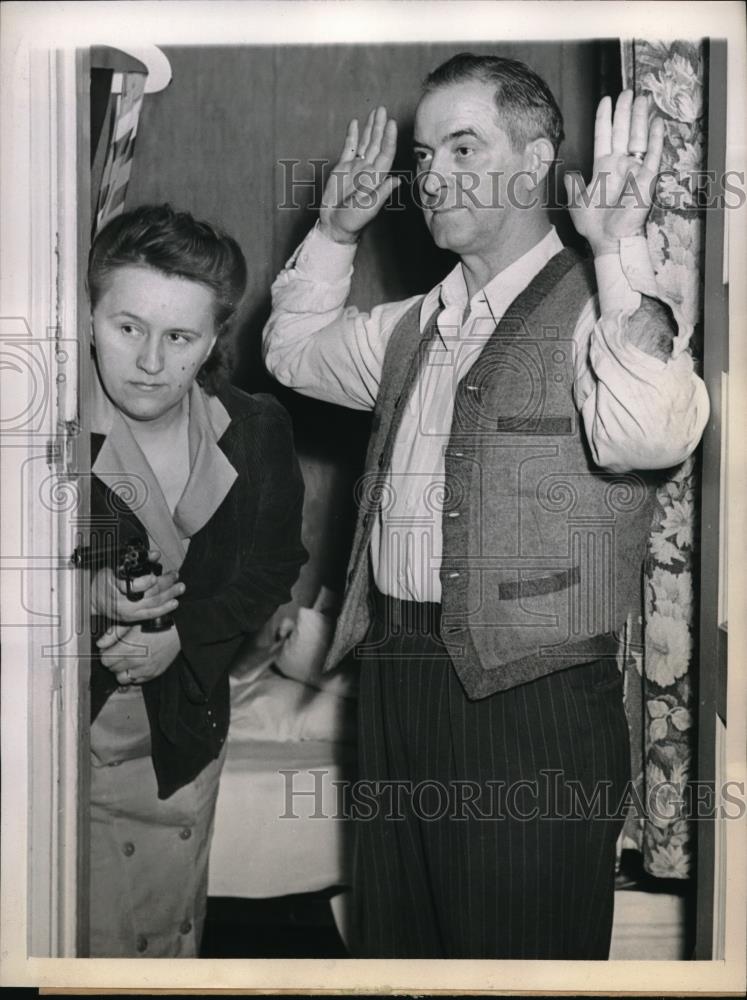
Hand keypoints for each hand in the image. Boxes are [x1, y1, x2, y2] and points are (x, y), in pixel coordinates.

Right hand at [91, 549, 183, 622]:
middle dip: (165, 585)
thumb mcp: (115, 565)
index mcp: (115, 586)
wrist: (93, 599)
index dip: (144, 583)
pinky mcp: (133, 619)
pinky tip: (174, 603)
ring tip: (179, 587)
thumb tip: (155, 555)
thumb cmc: (104, 579)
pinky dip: (164, 609)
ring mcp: (128, 612)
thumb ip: (138, 560)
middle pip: (147, 594)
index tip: (153, 577)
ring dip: (169, 595)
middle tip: (175, 576)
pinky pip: (151, 615)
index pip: (131, 587)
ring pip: (152, 604)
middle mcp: (122, 602)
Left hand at [97, 623, 180, 685]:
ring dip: (122, 670)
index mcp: (128, 648)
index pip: (105, 660)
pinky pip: (136, 681)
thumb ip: (113, 634)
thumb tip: (100, 643)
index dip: (106, 654)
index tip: (110, 649)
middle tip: (120, 652)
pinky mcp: (153, 674)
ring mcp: (145, 669)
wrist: (178, 630)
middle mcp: (136, 661)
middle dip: (113, 661)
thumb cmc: (156, 623)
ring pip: (122, 678)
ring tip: (128, 660)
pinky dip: (134, 674)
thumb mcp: (132, 623)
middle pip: (112, 669)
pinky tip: (138, 664)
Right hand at [319, 106, 400, 244]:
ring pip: (365, 143)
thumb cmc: (353, 221)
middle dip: (380, 127)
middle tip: (383, 110)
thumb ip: (381, 193)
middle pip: (377, 144)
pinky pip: (350, 148)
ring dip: (370, 128)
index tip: (391, 123)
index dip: (388, 139)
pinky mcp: (343, 168)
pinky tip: (355, 123)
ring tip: (375, 112)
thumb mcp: (368, 208)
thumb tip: (397, 180)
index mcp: (376, 178)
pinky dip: (353, 135)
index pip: (385, 154)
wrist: (335, 226)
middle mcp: (368, 170)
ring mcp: (356, 168)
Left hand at [565, 90, 664, 255]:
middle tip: (628, 92)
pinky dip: (655, 140)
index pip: (604, 135)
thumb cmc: (593, 224)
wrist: (607, 240)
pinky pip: (653, 156)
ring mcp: (634, 170)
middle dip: (625, 111)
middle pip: (622, 131)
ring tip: (642, 98)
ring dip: (640, 118)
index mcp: (603, 167)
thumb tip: (567, 174)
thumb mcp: (576, 202)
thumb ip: (572, 185)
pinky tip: (657, 124)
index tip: (606, 99)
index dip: (605, 117)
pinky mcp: (646, 179)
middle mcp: (619, 164)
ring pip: (638, 138)